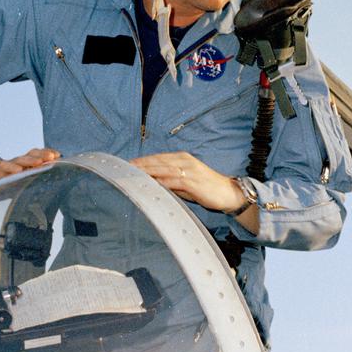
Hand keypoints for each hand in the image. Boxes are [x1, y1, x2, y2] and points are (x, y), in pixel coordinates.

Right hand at [0, 148, 58, 186]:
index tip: (58, 155)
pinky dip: (11, 168)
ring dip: (31, 160)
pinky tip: (18, 171)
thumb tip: (48, 190)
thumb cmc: (1, 184)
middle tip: (53, 156)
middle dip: (43, 154)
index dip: (47, 153)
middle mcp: (17, 163)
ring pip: (20, 159)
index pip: (37, 156)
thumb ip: (30, 185)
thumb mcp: (18, 186)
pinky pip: (4, 166)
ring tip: (41, 162)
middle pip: (31, 154)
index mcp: (24, 165)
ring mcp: (7, 165)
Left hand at [132, 152, 247, 212]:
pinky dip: (160, 182)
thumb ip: (170, 181)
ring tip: (132, 176)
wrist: (228, 193)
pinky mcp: (193, 181)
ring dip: (146, 172)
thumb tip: (153, 184)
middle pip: (157, 161)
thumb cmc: (206, 188)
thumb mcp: (185, 183)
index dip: (142, 161)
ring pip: (162, 169)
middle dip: (139, 165)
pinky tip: (150, 184)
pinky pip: (173, 181)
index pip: (157, 158)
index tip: (126, 165)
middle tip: (123, 169)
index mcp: (182, 158)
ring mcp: (189, 170)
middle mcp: (184, 161)